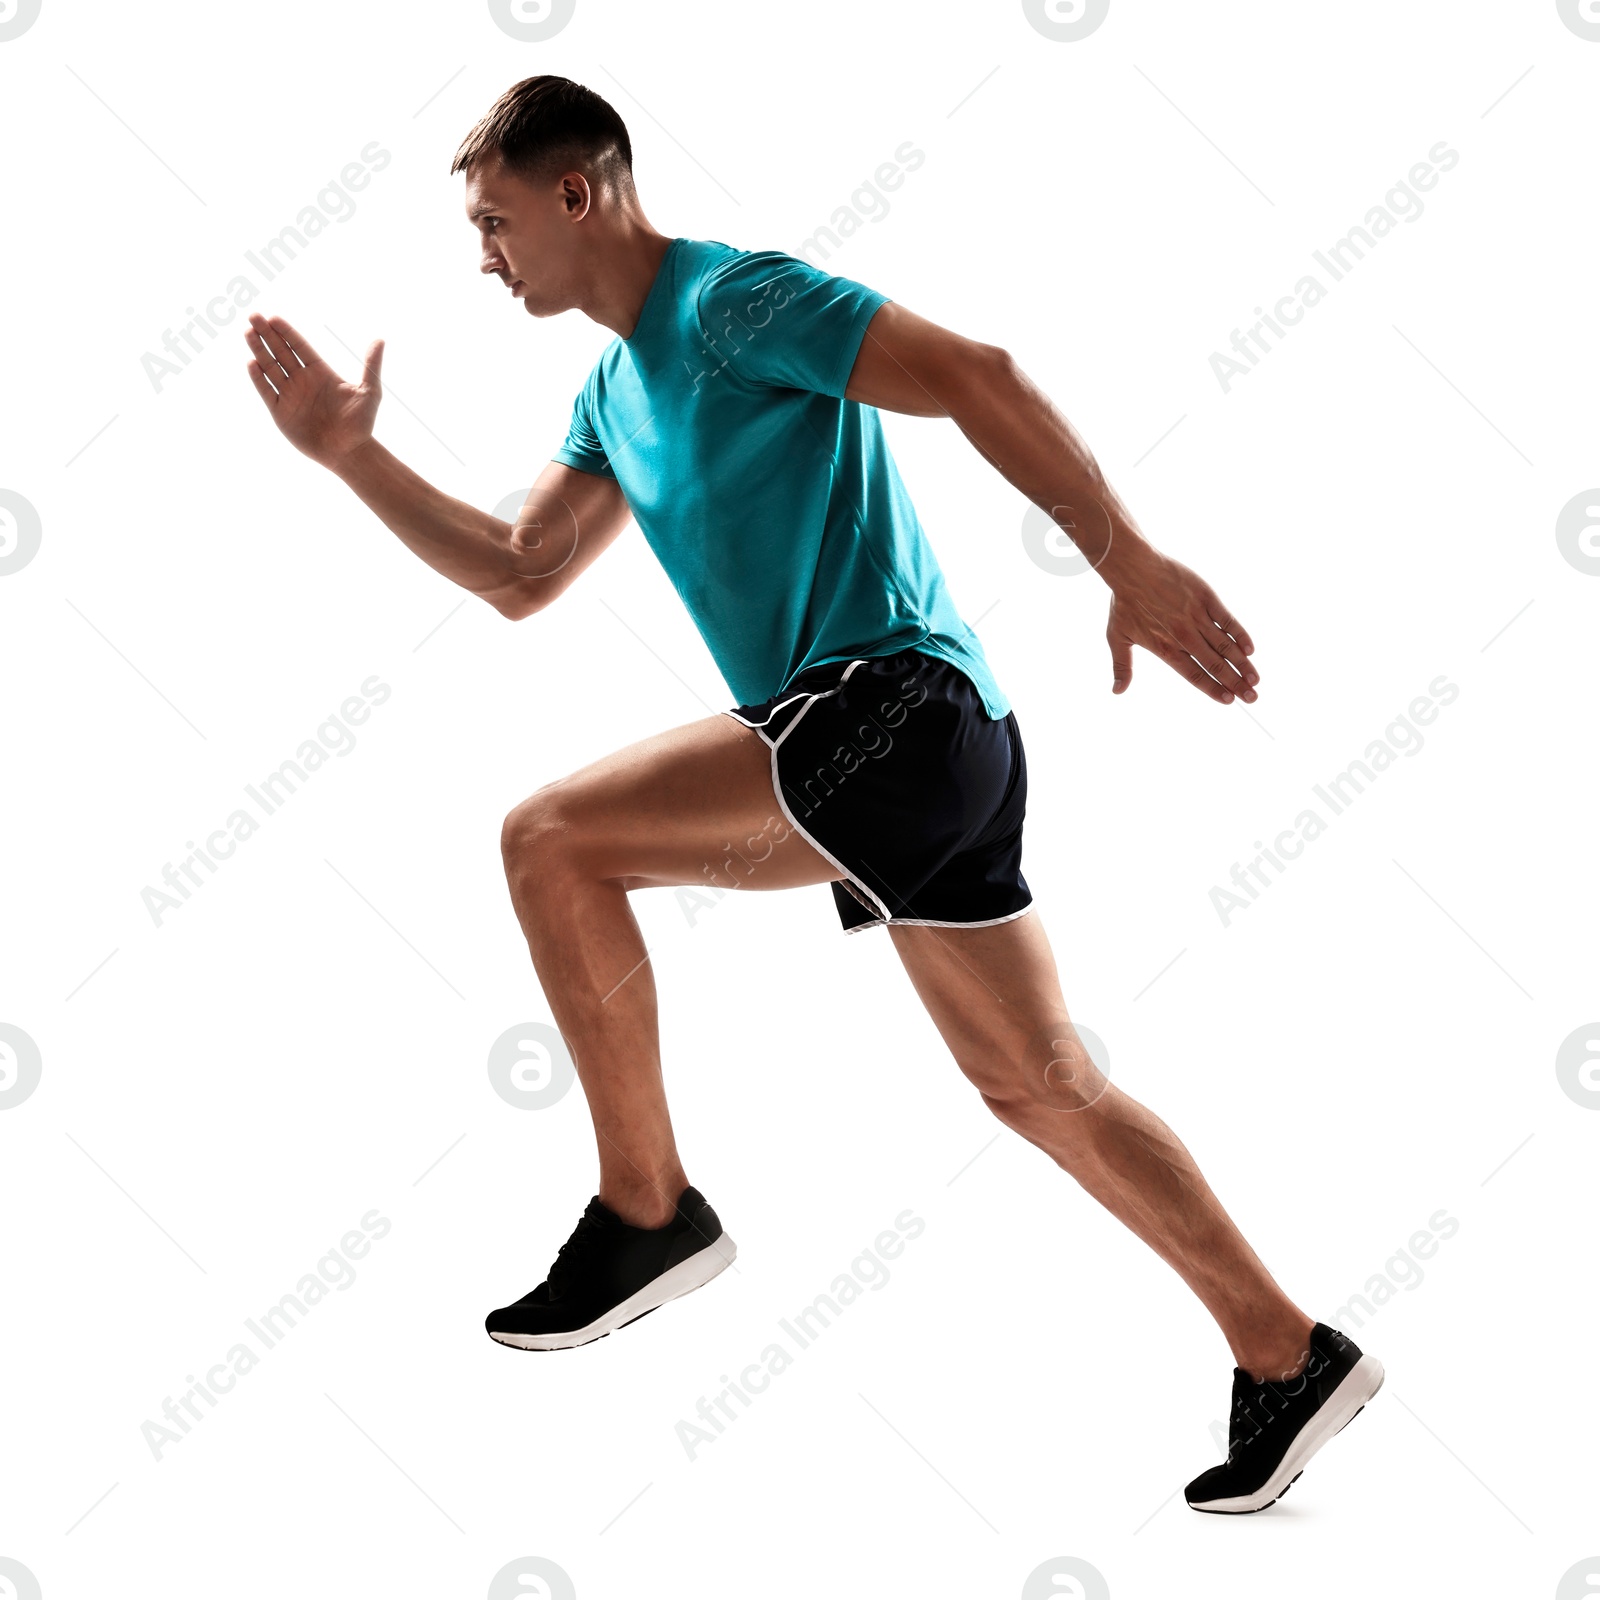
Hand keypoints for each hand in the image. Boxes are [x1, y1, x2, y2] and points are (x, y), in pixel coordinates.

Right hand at [244, 314, 382, 469]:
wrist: (349, 453)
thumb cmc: (362, 424)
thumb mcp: (370, 392)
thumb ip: (371, 365)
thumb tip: (380, 340)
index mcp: (321, 372)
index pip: (300, 346)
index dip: (286, 332)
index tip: (273, 317)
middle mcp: (303, 381)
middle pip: (281, 352)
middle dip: (267, 334)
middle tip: (254, 316)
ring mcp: (290, 396)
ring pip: (270, 368)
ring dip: (259, 350)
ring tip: (248, 332)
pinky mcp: (281, 413)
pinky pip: (266, 392)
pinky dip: (258, 378)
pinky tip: (252, 363)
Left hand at [1105, 550, 1256, 703]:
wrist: (1133, 567)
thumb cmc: (1123, 603)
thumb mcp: (1116, 637)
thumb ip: (1122, 667)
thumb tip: (1117, 692)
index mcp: (1166, 648)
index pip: (1194, 675)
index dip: (1213, 689)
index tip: (1229, 701)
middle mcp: (1185, 636)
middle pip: (1215, 665)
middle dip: (1235, 684)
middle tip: (1252, 698)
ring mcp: (1197, 616)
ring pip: (1225, 646)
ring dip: (1243, 664)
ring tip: (1255, 680)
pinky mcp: (1206, 598)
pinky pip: (1228, 620)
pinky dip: (1240, 635)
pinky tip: (1250, 649)